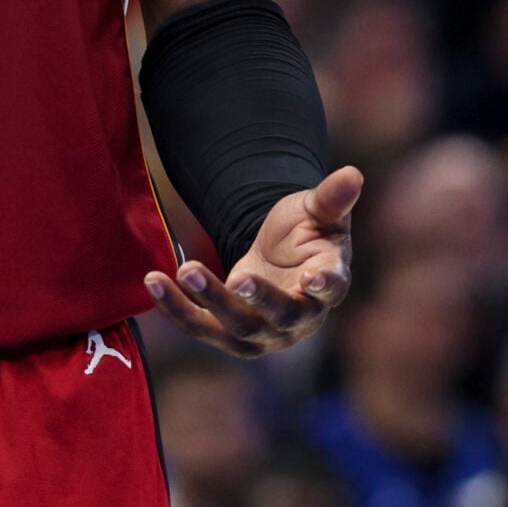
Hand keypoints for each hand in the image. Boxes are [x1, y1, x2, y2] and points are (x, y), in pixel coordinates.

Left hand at [144, 166, 361, 357]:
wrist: (279, 258)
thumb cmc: (305, 234)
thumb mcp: (317, 211)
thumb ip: (332, 197)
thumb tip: (353, 173)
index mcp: (327, 284)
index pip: (330, 290)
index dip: (324, 286)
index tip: (313, 280)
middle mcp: (298, 317)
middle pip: (280, 315)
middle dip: (258, 299)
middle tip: (238, 278)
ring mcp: (263, 332)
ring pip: (235, 327)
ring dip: (208, 302)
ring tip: (184, 270)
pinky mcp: (228, 333)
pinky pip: (200, 325)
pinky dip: (176, 307)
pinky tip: (153, 281)